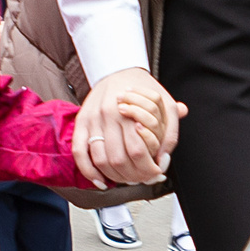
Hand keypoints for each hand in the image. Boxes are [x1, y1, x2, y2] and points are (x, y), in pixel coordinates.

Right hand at [73, 67, 184, 187]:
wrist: (118, 69)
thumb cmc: (142, 89)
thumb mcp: (164, 104)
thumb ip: (170, 131)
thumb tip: (164, 160)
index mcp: (130, 110)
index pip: (138, 151)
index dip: (148, 169)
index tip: (155, 174)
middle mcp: (109, 115)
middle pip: (119, 159)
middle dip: (132, 176)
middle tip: (142, 179)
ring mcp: (92, 119)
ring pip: (100, 159)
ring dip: (113, 176)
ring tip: (126, 180)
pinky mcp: (81, 122)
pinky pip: (79, 152)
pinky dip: (89, 171)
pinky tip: (100, 181)